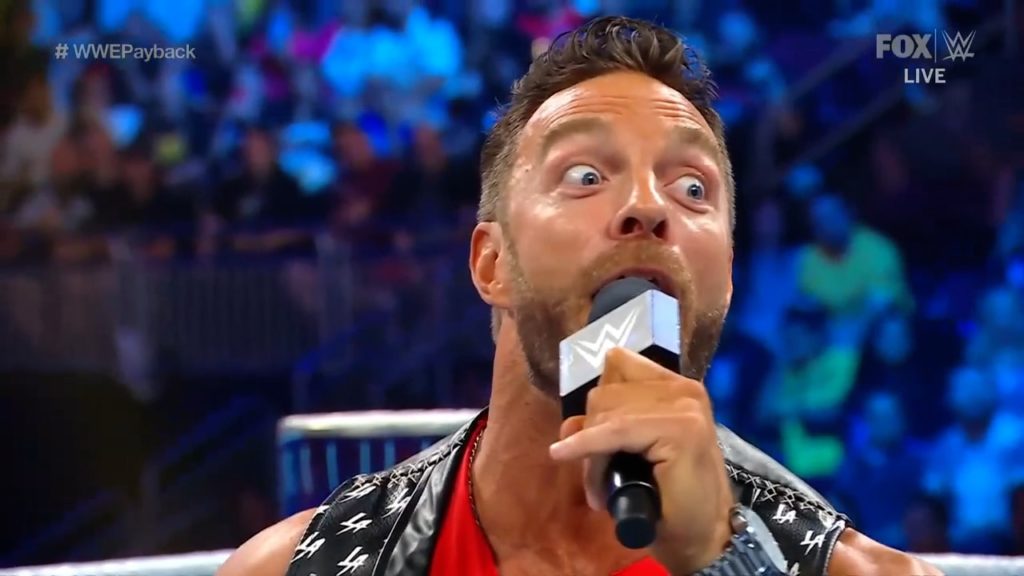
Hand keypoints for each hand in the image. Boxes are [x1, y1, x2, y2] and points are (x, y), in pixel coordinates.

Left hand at [549, 347, 734, 574]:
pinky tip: (562, 454)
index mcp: (675, 387)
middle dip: (590, 433)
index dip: (598, 398)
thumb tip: (568, 426)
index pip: (618, 364)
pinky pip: (615, 431)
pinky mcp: (681, 428)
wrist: (703, 537)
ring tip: (600, 491)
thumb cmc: (669, 498)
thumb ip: (605, 429)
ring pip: (607, 413)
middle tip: (597, 478)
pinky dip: (587, 446)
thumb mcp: (631, 453)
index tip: (589, 432)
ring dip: (592, 454)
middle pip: (606, 392)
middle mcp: (683, 389)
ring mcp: (685, 406)